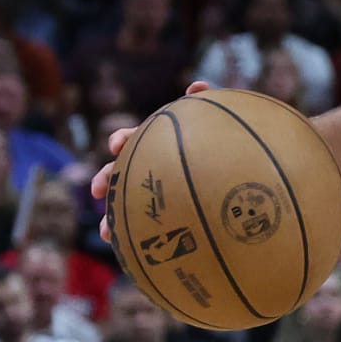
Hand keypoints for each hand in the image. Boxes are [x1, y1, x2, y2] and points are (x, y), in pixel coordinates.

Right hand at [94, 79, 211, 241]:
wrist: (241, 173)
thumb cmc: (227, 145)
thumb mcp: (220, 123)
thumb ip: (208, 104)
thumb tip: (197, 85)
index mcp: (158, 144)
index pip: (133, 139)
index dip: (122, 141)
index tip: (117, 146)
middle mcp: (152, 168)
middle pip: (121, 172)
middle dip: (107, 179)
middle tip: (99, 190)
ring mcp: (156, 192)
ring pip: (128, 205)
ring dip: (113, 219)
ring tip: (107, 233)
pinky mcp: (168, 216)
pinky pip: (151, 230)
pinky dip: (138, 241)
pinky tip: (136, 256)